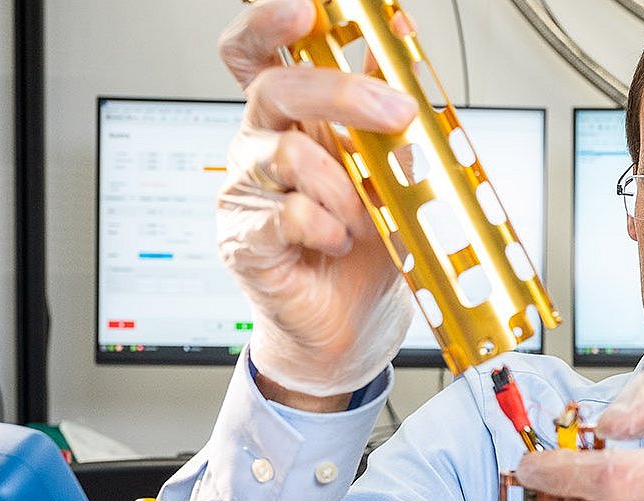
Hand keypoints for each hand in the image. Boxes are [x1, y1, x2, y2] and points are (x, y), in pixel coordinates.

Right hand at [216, 0, 418, 398]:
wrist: (353, 325)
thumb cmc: (367, 248)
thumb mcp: (394, 172)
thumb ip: (391, 115)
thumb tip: (400, 47)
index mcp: (292, 120)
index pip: (256, 53)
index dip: (269, 22)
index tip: (306, 9)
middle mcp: (259, 145)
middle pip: (273, 88)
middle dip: (341, 94)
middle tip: (396, 114)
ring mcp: (245, 192)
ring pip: (283, 154)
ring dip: (342, 187)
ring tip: (363, 219)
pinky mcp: (243, 239)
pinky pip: (286, 214)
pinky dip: (326, 227)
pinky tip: (338, 243)